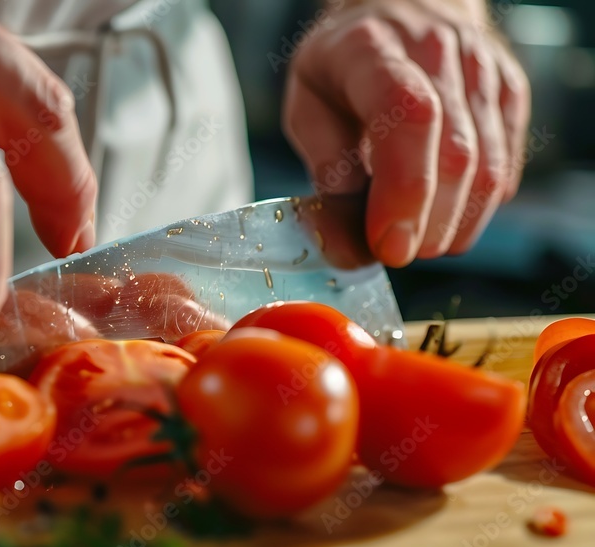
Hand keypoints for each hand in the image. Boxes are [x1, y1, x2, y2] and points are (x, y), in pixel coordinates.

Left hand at [283, 0, 530, 265]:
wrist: (400, 12)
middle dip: (425, 225)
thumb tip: (345, 245)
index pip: (409, 116)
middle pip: (455, 155)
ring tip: (416, 240)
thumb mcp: (308, 107)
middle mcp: (438, 51)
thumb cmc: (344, 67)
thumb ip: (326, 171)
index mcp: (373, 49)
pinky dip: (473, 210)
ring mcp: (483, 71)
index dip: (403, 191)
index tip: (388, 244)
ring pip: (487, 169)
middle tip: (393, 250)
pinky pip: (503, 170)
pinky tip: (441, 216)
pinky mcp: (511, 95)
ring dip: (452, 226)